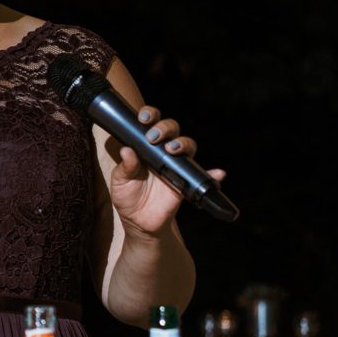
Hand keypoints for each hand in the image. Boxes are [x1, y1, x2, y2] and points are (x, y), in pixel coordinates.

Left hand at [107, 105, 225, 236]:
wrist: (138, 221)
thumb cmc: (127, 197)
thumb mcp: (120, 182)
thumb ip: (125, 167)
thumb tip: (127, 150)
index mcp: (144, 148)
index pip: (151, 124)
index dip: (150, 115)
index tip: (143, 119)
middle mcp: (162, 152)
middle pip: (172, 130)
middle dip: (165, 128)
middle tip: (154, 137)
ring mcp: (176, 166)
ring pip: (188, 146)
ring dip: (183, 144)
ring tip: (172, 149)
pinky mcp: (186, 182)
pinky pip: (203, 175)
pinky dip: (213, 173)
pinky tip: (217, 173)